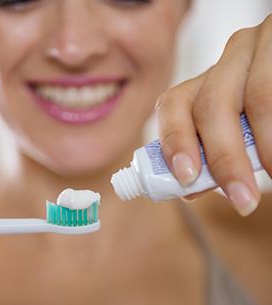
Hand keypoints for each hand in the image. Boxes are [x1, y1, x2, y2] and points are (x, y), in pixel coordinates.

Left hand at [155, 14, 271, 215]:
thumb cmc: (266, 114)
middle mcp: (229, 57)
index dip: (175, 141)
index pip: (173, 103)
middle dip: (224, 158)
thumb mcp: (239, 126)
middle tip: (242, 198)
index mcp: (207, 79)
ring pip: (256, 97)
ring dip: (266, 147)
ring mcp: (261, 45)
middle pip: (211, 105)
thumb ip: (214, 152)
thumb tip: (188, 188)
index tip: (186, 178)